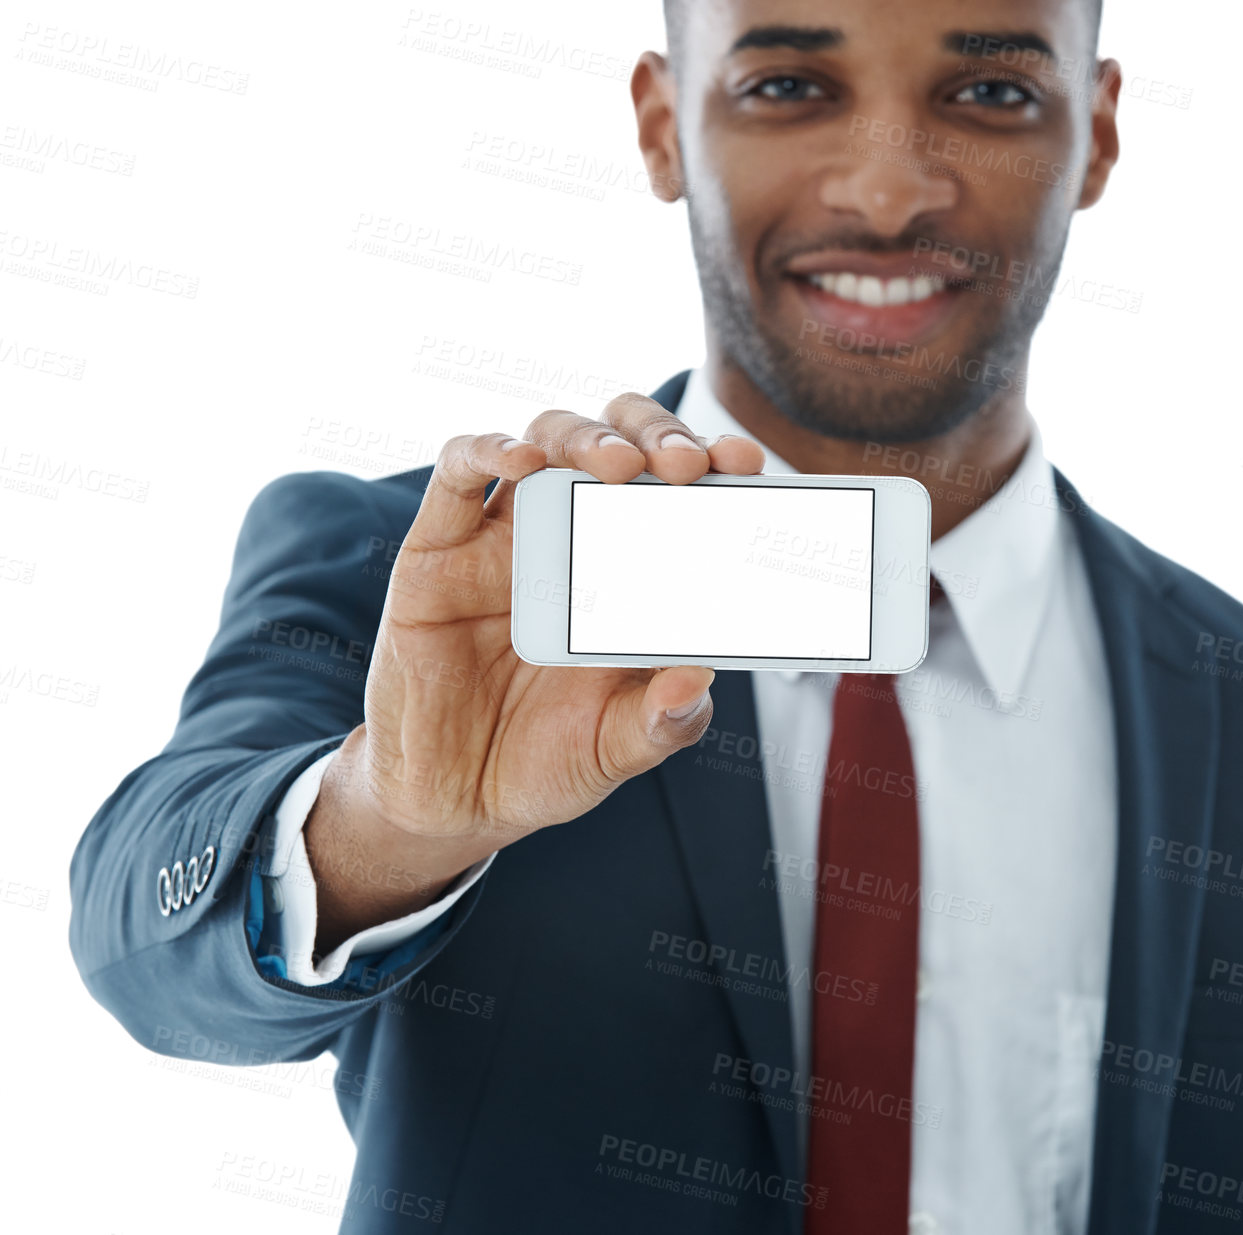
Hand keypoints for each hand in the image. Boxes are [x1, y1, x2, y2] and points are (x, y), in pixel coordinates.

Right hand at [305, 393, 764, 941]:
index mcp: (630, 574)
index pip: (678, 493)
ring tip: (621, 466)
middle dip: (658, 436)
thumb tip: (697, 679)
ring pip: (549, 440)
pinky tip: (524, 460)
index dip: (711, 464)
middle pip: (620, 444)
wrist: (453, 801)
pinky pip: (458, 472)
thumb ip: (663, 721)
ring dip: (589, 437)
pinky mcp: (438, 549)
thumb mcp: (619, 749)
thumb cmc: (546, 762)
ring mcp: (506, 539)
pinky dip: (490, 447)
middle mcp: (573, 541)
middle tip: (686, 466)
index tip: (745, 466)